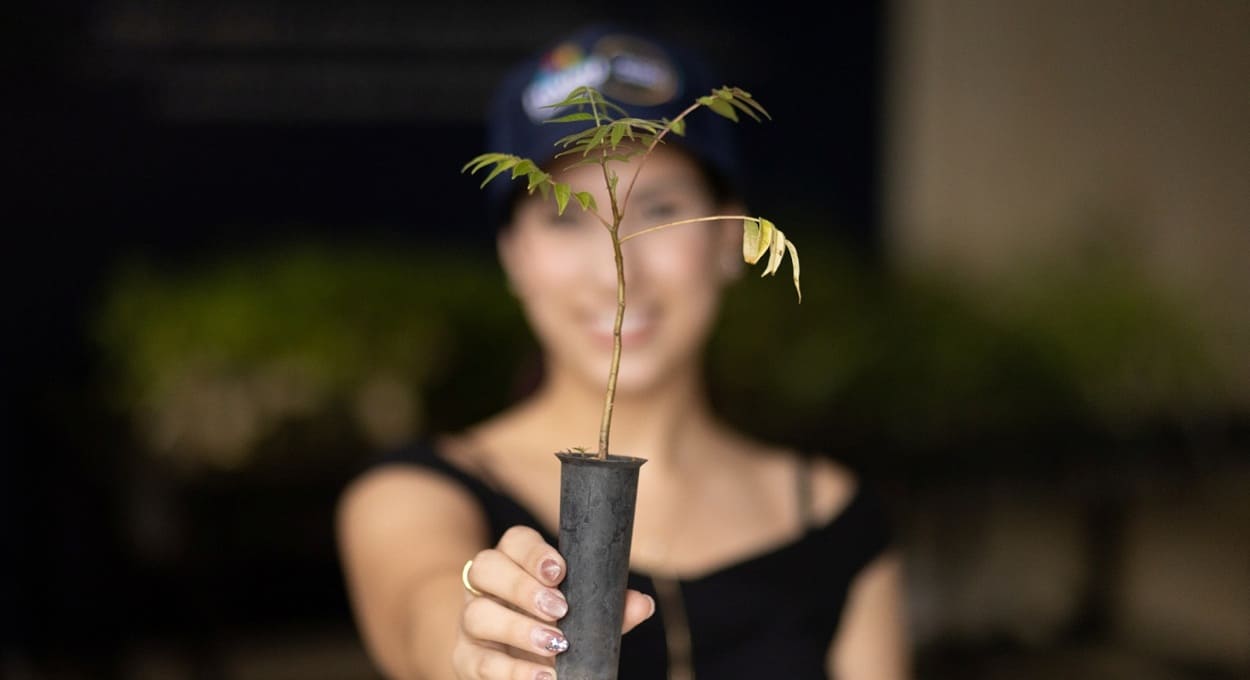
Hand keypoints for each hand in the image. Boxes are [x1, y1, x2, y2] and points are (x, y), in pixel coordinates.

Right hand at [453, 525, 655, 678]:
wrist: (509, 664)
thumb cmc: (552, 628)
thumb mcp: (580, 615)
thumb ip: (607, 609)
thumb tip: (641, 603)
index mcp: (513, 563)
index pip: (514, 542)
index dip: (534, 553)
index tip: (559, 571)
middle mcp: (484, 587)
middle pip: (486, 568)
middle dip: (522, 586)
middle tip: (560, 609)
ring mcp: (470, 623)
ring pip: (478, 614)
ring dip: (519, 629)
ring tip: (555, 644)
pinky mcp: (466, 659)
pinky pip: (481, 663)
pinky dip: (513, 672)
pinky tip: (544, 678)